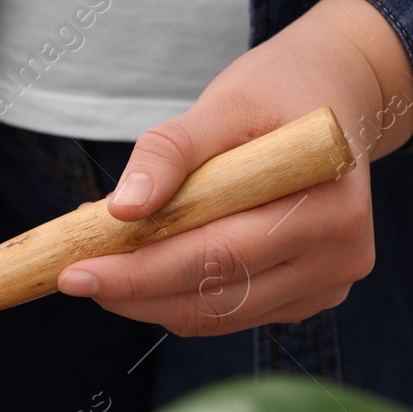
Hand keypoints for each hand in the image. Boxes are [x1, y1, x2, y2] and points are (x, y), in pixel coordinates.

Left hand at [56, 0, 412, 336]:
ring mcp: (325, 284)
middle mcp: (339, 256)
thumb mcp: (221, 105)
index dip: (139, 274)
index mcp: (331, 207)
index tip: (73, 272)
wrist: (330, 97)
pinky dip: (175, 296)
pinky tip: (144, 266)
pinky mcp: (304, 298)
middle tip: (73, 276)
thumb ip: (169, 152)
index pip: (219, 257)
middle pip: (214, 298)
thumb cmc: (276, 94)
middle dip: (133, 292)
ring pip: (214, 317)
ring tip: (104, 264)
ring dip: (147, 299)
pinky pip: (225, 313)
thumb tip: (123, 207)